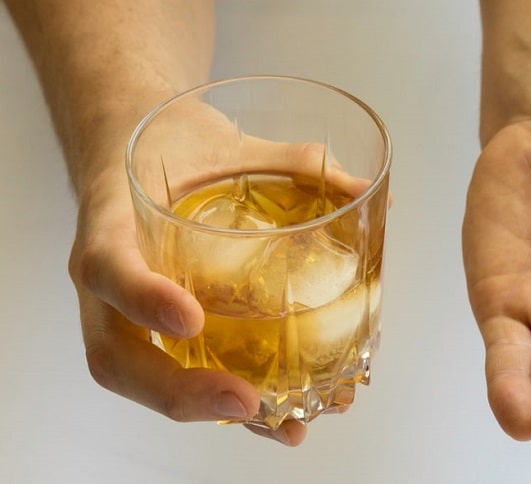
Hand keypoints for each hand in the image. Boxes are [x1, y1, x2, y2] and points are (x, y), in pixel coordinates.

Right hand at [69, 100, 365, 445]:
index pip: (108, 267)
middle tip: (245, 402)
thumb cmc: (168, 142)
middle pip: (116, 356)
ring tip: (285, 425)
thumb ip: (288, 162)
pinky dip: (225, 401)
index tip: (193, 319)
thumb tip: (364, 187)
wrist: (133, 147)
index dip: (143, 299)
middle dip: (178, 390)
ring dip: (210, 412)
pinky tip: (282, 415)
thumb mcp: (222, 141)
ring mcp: (125, 313)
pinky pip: (176, 373)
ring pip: (144, 380)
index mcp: (112, 222)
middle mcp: (109, 282)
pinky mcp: (153, 328)